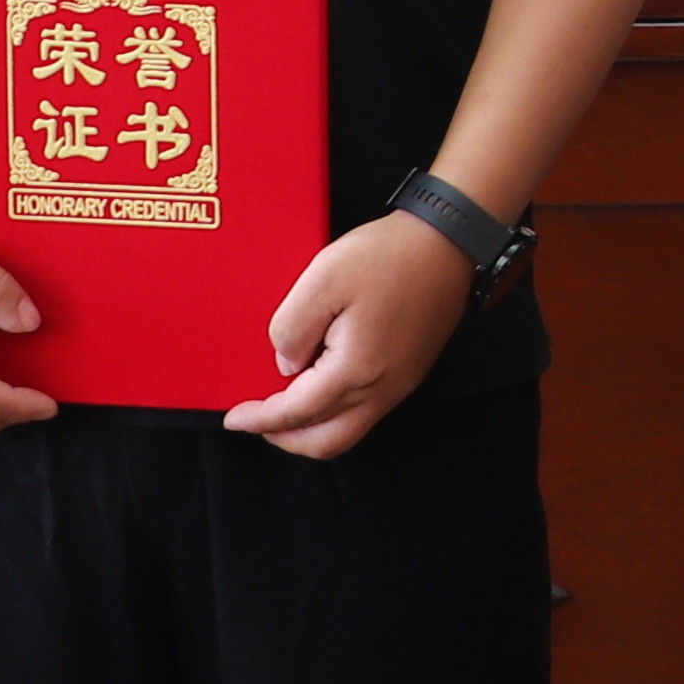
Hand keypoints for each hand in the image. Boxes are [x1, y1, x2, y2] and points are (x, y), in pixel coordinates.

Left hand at [227, 206, 479, 457]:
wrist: (449, 242)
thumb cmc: (389, 256)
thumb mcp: (322, 280)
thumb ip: (292, 328)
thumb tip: (285, 364)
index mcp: (355, 370)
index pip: (297, 412)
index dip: (260, 420)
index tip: (234, 418)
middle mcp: (383, 388)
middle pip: (327, 441)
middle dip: (287, 439)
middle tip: (257, 422)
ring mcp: (401, 382)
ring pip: (350, 431)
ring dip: (312, 430)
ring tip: (284, 410)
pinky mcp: (410, 370)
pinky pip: (367, 410)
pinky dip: (335, 413)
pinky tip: (321, 387)